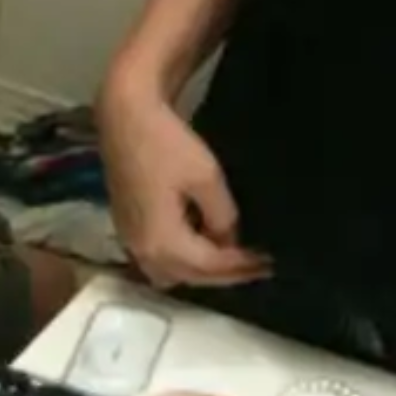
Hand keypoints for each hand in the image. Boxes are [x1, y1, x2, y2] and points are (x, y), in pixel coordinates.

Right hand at [98, 84, 271, 289]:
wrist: (126, 119)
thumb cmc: (168, 145)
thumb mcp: (206, 178)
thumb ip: (223, 216)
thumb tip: (231, 241)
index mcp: (162, 242)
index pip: (209, 267)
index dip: (241, 267)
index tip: (269, 264)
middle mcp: (142, 251)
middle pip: (189, 277)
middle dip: (224, 275)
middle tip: (256, 266)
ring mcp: (131, 241)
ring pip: (172, 273)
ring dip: (201, 271)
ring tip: (233, 257)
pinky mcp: (127, 228)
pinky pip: (159, 259)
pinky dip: (184, 259)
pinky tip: (204, 243)